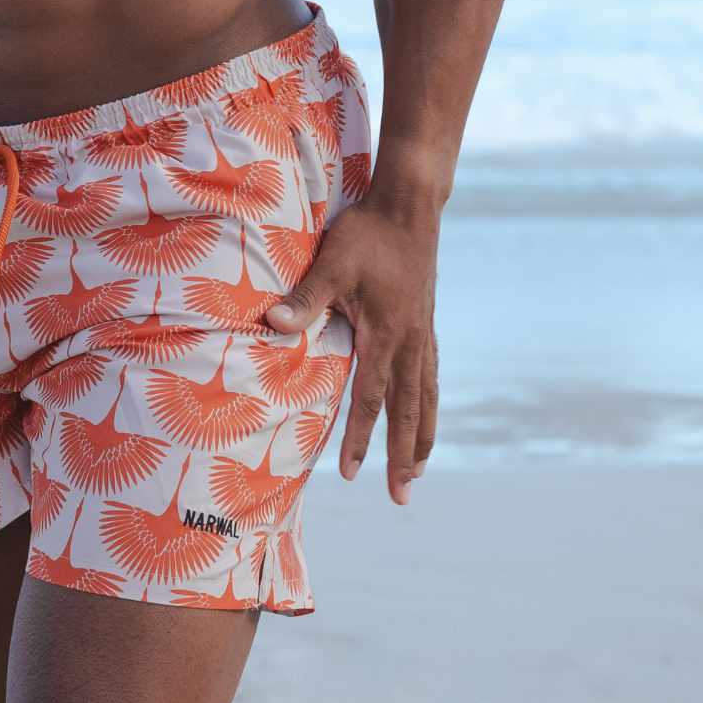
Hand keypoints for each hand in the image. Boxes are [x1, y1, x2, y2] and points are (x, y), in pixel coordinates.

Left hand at [263, 200, 439, 501]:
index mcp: (387, 336)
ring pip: (426, 397)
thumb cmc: (367, 233)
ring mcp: (423, 333)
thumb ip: (305, 297)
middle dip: (403, 457)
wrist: (411, 205)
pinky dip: (430, 403)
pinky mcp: (426, 321)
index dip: (361, 438)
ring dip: (423, 436)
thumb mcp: (332, 262)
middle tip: (401, 497)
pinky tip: (427, 413)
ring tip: (419, 470)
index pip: (372, 399)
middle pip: (408, 412)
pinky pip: (432, 375)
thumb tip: (270, 322)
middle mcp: (411, 342)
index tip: (352, 473)